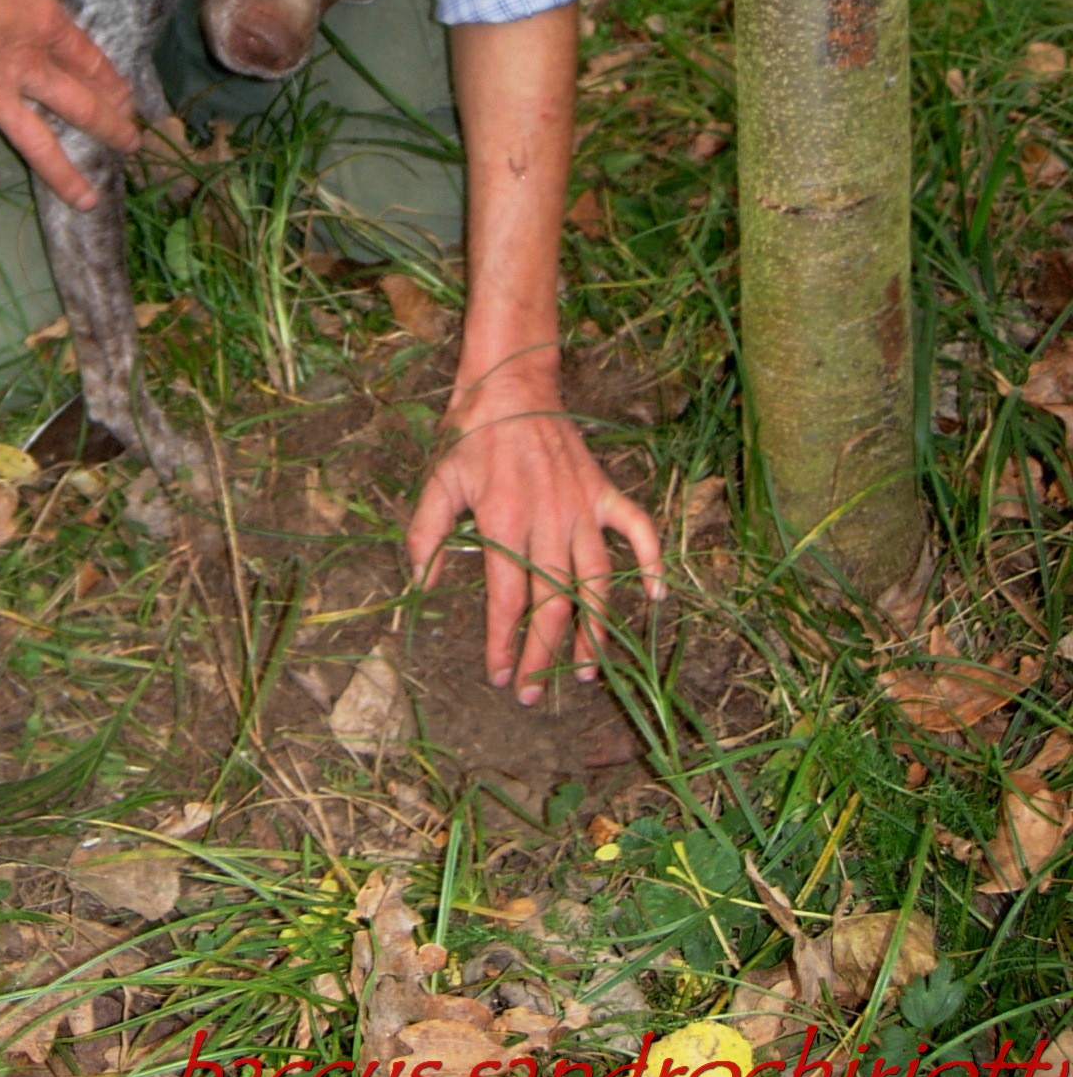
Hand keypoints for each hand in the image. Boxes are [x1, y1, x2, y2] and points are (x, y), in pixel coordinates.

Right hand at [0, 0, 139, 210]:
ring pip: (37, 143)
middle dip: (107, 126)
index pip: (86, 58)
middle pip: (76, 104)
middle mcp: (27, 66)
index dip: (109, 79)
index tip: (129, 100)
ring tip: (86, 201)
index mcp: (44, 24)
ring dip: (63, 174)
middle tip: (130, 147)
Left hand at [406, 357, 664, 703]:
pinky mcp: (603, 491)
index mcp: (505, 522)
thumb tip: (419, 586)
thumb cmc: (469, 436)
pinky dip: (653, 562)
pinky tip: (658, 597)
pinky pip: (637, 530)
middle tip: (533, 692)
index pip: (507, 600)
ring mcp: (582, 508)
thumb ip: (424, 536)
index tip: (499, 676)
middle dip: (544, 656)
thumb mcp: (436, 483)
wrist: (510, 384)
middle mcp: (549, 521)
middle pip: (554, 604)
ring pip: (597, 582)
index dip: (504, 644)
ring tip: (586, 669)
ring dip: (595, 630)